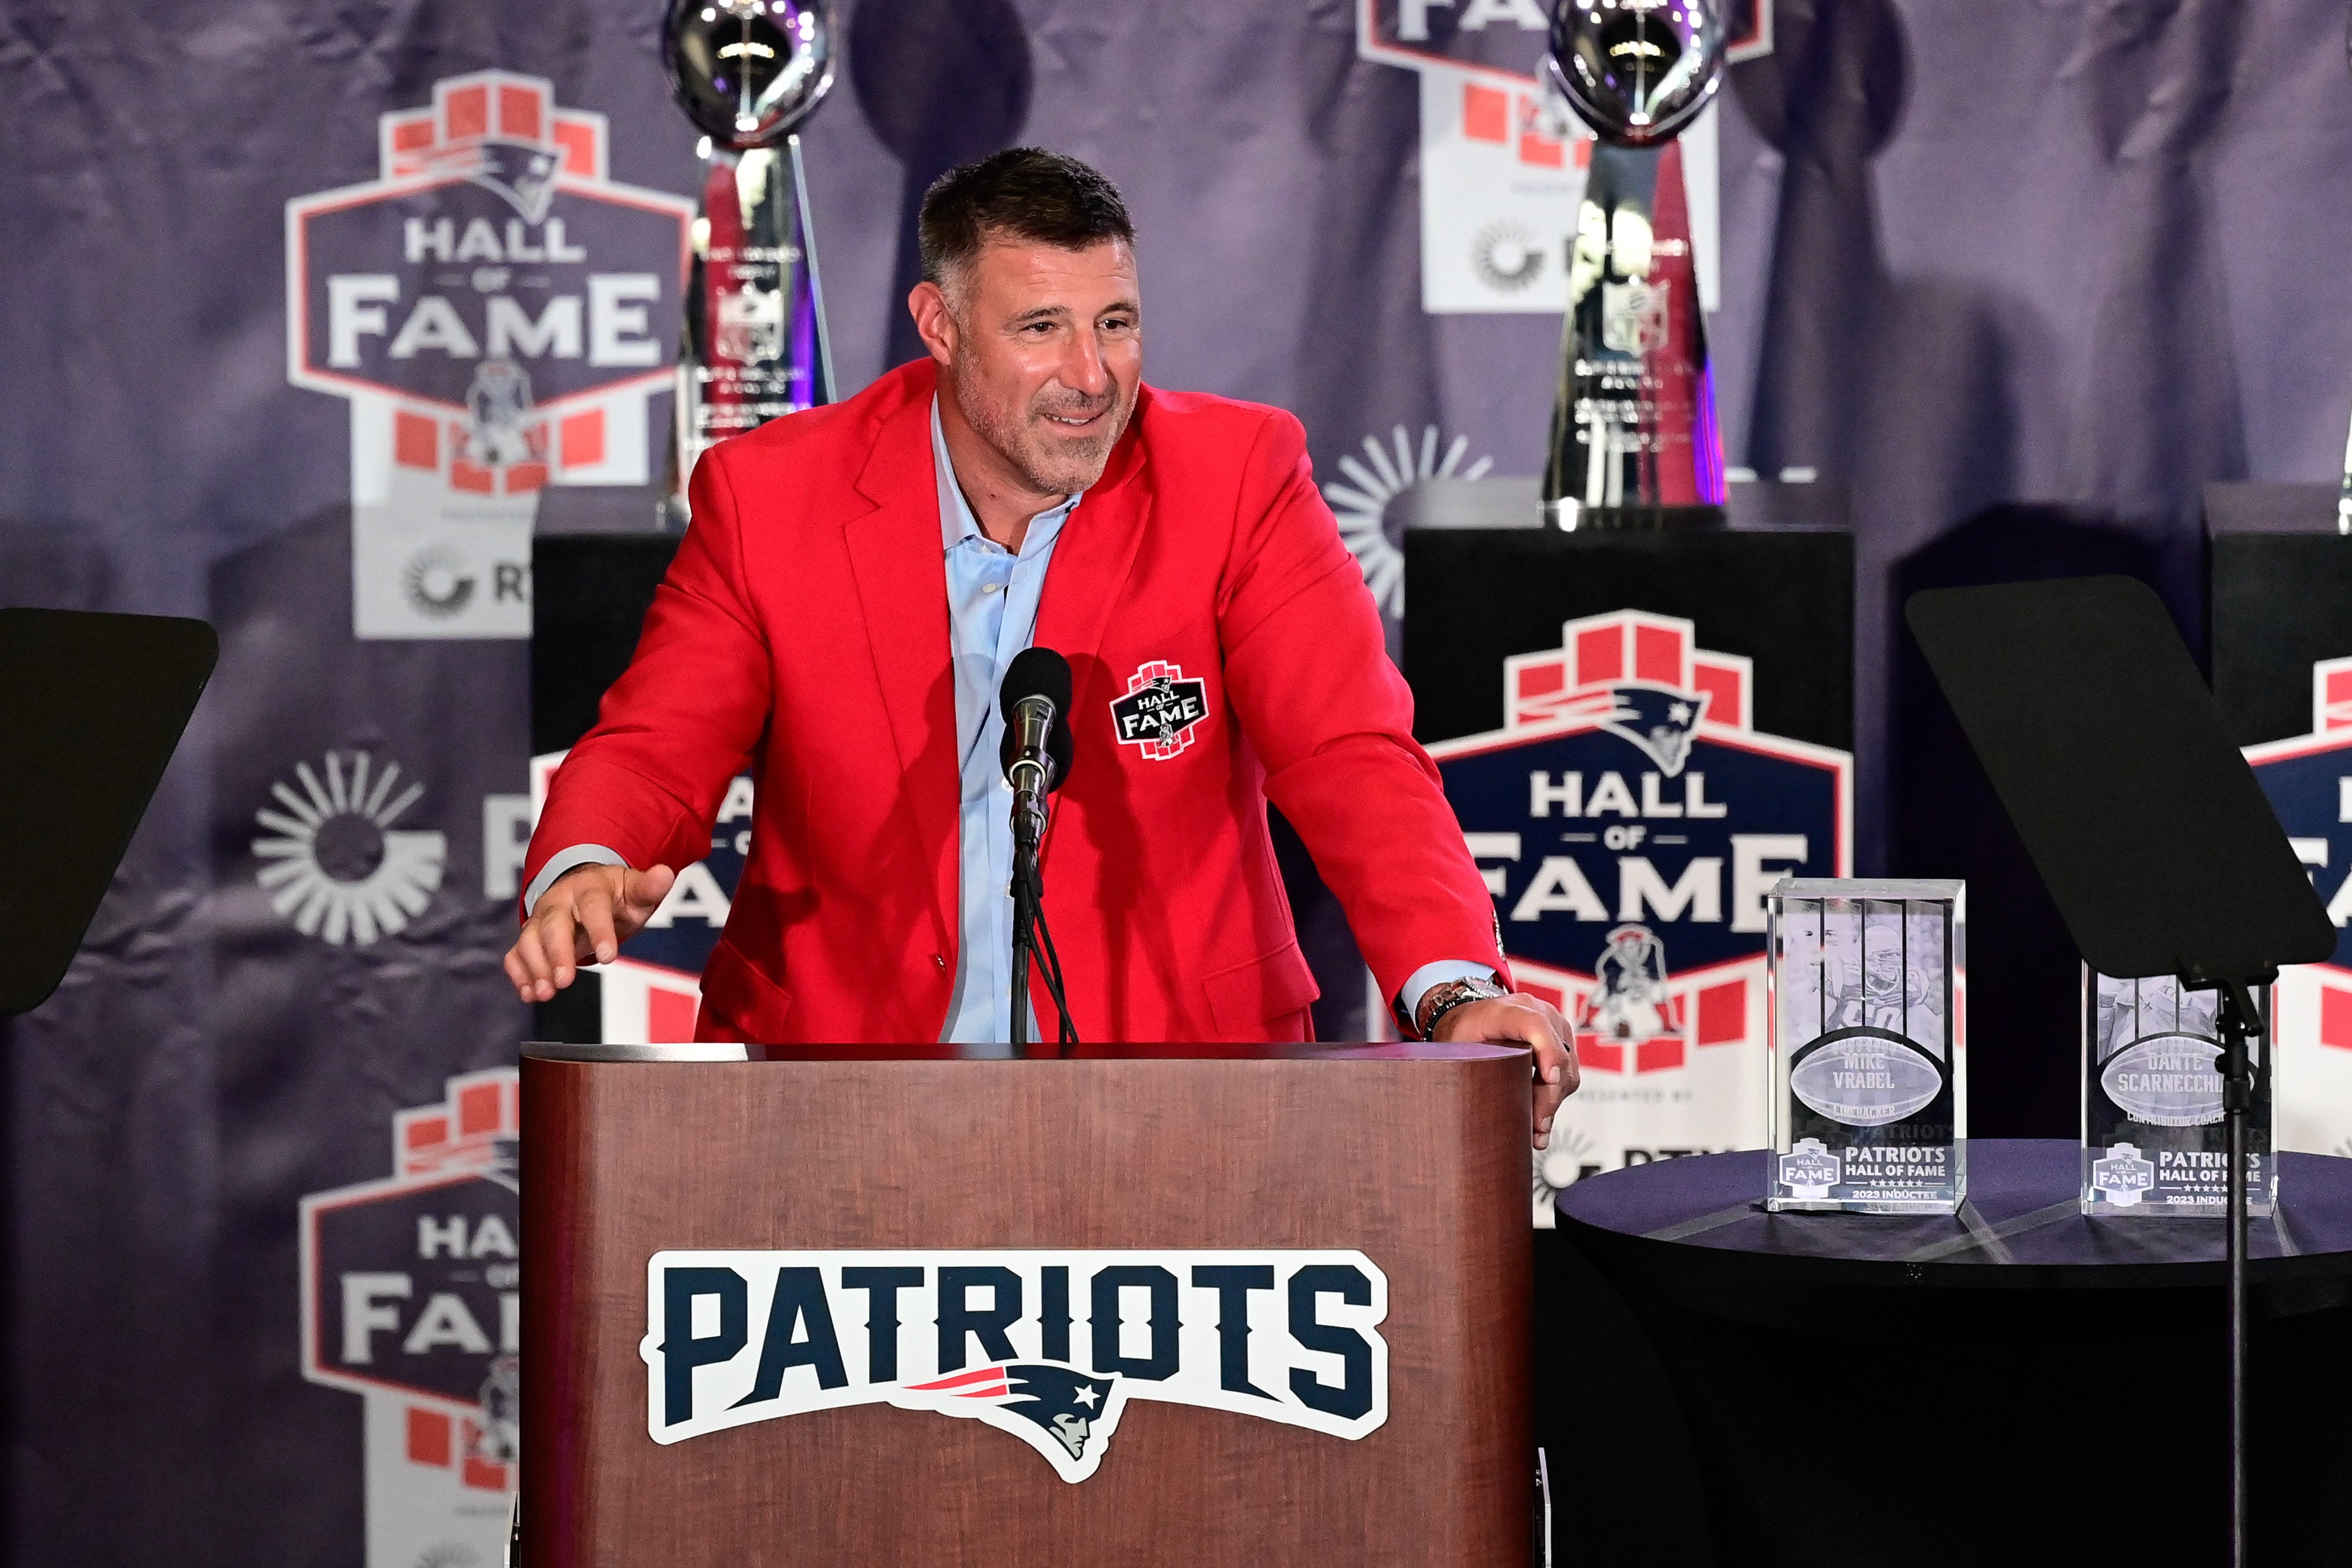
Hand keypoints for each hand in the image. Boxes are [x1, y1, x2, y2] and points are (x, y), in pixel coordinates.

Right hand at [504, 863, 675, 1002]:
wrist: (586, 889)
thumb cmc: (614, 895)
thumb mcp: (635, 890)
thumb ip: (648, 888)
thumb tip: (665, 874)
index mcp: (589, 887)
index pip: (593, 906)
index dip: (599, 931)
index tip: (608, 957)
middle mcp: (559, 901)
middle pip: (553, 925)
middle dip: (556, 954)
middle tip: (564, 981)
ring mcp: (540, 919)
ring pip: (529, 940)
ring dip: (535, 968)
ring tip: (545, 993)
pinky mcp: (530, 937)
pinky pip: (516, 954)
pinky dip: (519, 974)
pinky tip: (529, 993)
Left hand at [1432, 992, 1578, 1148]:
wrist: (1471, 1018)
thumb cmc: (1464, 1035)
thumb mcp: (1458, 1052)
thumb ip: (1469, 1074)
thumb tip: (1486, 1118)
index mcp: (1503, 1011)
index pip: (1534, 1024)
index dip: (1547, 1050)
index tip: (1549, 1079)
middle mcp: (1535, 1010)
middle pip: (1557, 1053)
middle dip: (1549, 1096)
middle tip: (1536, 1127)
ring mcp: (1552, 1023)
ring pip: (1567, 1068)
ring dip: (1554, 1101)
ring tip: (1536, 1128)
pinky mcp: (1561, 1038)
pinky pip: (1568, 1071)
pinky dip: (1557, 1096)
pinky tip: (1541, 1117)